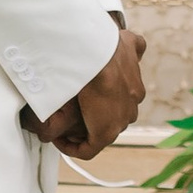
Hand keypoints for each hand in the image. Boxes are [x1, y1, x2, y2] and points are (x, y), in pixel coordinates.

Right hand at [35, 22, 146, 156]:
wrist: (98, 55)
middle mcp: (130, 106)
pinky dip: (72, 147)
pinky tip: (58, 140)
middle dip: (92, 118)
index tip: (84, 101)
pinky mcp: (105, 133)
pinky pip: (88, 149)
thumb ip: (132, 48)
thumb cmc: (106, 46)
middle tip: (71, 115)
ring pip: (101, 132)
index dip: (101, 104)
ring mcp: (119, 120)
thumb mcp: (126, 42)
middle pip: (112, 118)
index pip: (121, 102)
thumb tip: (134, 44)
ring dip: (82, 132)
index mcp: (134, 88)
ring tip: (63, 128)